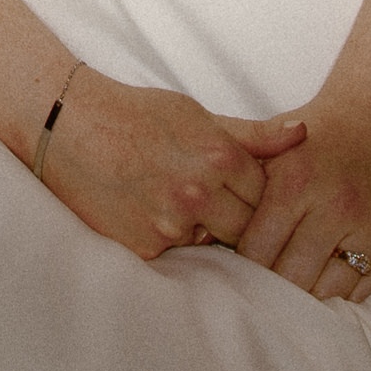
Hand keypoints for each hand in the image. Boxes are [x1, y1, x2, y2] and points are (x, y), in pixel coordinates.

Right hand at [33, 63, 308, 259]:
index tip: (234, 183)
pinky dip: (169, 238)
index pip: (266, 194)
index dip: (251, 191)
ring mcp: (171, 225)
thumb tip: (304, 133)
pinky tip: (149, 210)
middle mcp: (199, 193)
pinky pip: (176, 255)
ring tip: (175, 198)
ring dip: (203, 230)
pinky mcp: (145, 248)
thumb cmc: (135, 115)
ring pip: (212, 244)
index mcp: (219, 156)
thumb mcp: (196, 115)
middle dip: (234, 216)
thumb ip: (253, 135)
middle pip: (246, 227)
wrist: (67, 127)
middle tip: (209, 196)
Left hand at [230, 89, 370, 304]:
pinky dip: (340, 294)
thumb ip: (234, 179)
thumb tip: (198, 228)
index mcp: (296, 182)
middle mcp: (336, 206)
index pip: (257, 252)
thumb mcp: (268, 143)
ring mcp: (370, 227)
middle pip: (290, 277)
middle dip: (271, 285)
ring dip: (306, 293)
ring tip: (292, 283)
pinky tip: (324, 279)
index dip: (242, 264)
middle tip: (260, 287)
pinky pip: (361, 293)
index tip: (235, 267)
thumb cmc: (313, 136)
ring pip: (326, 292)